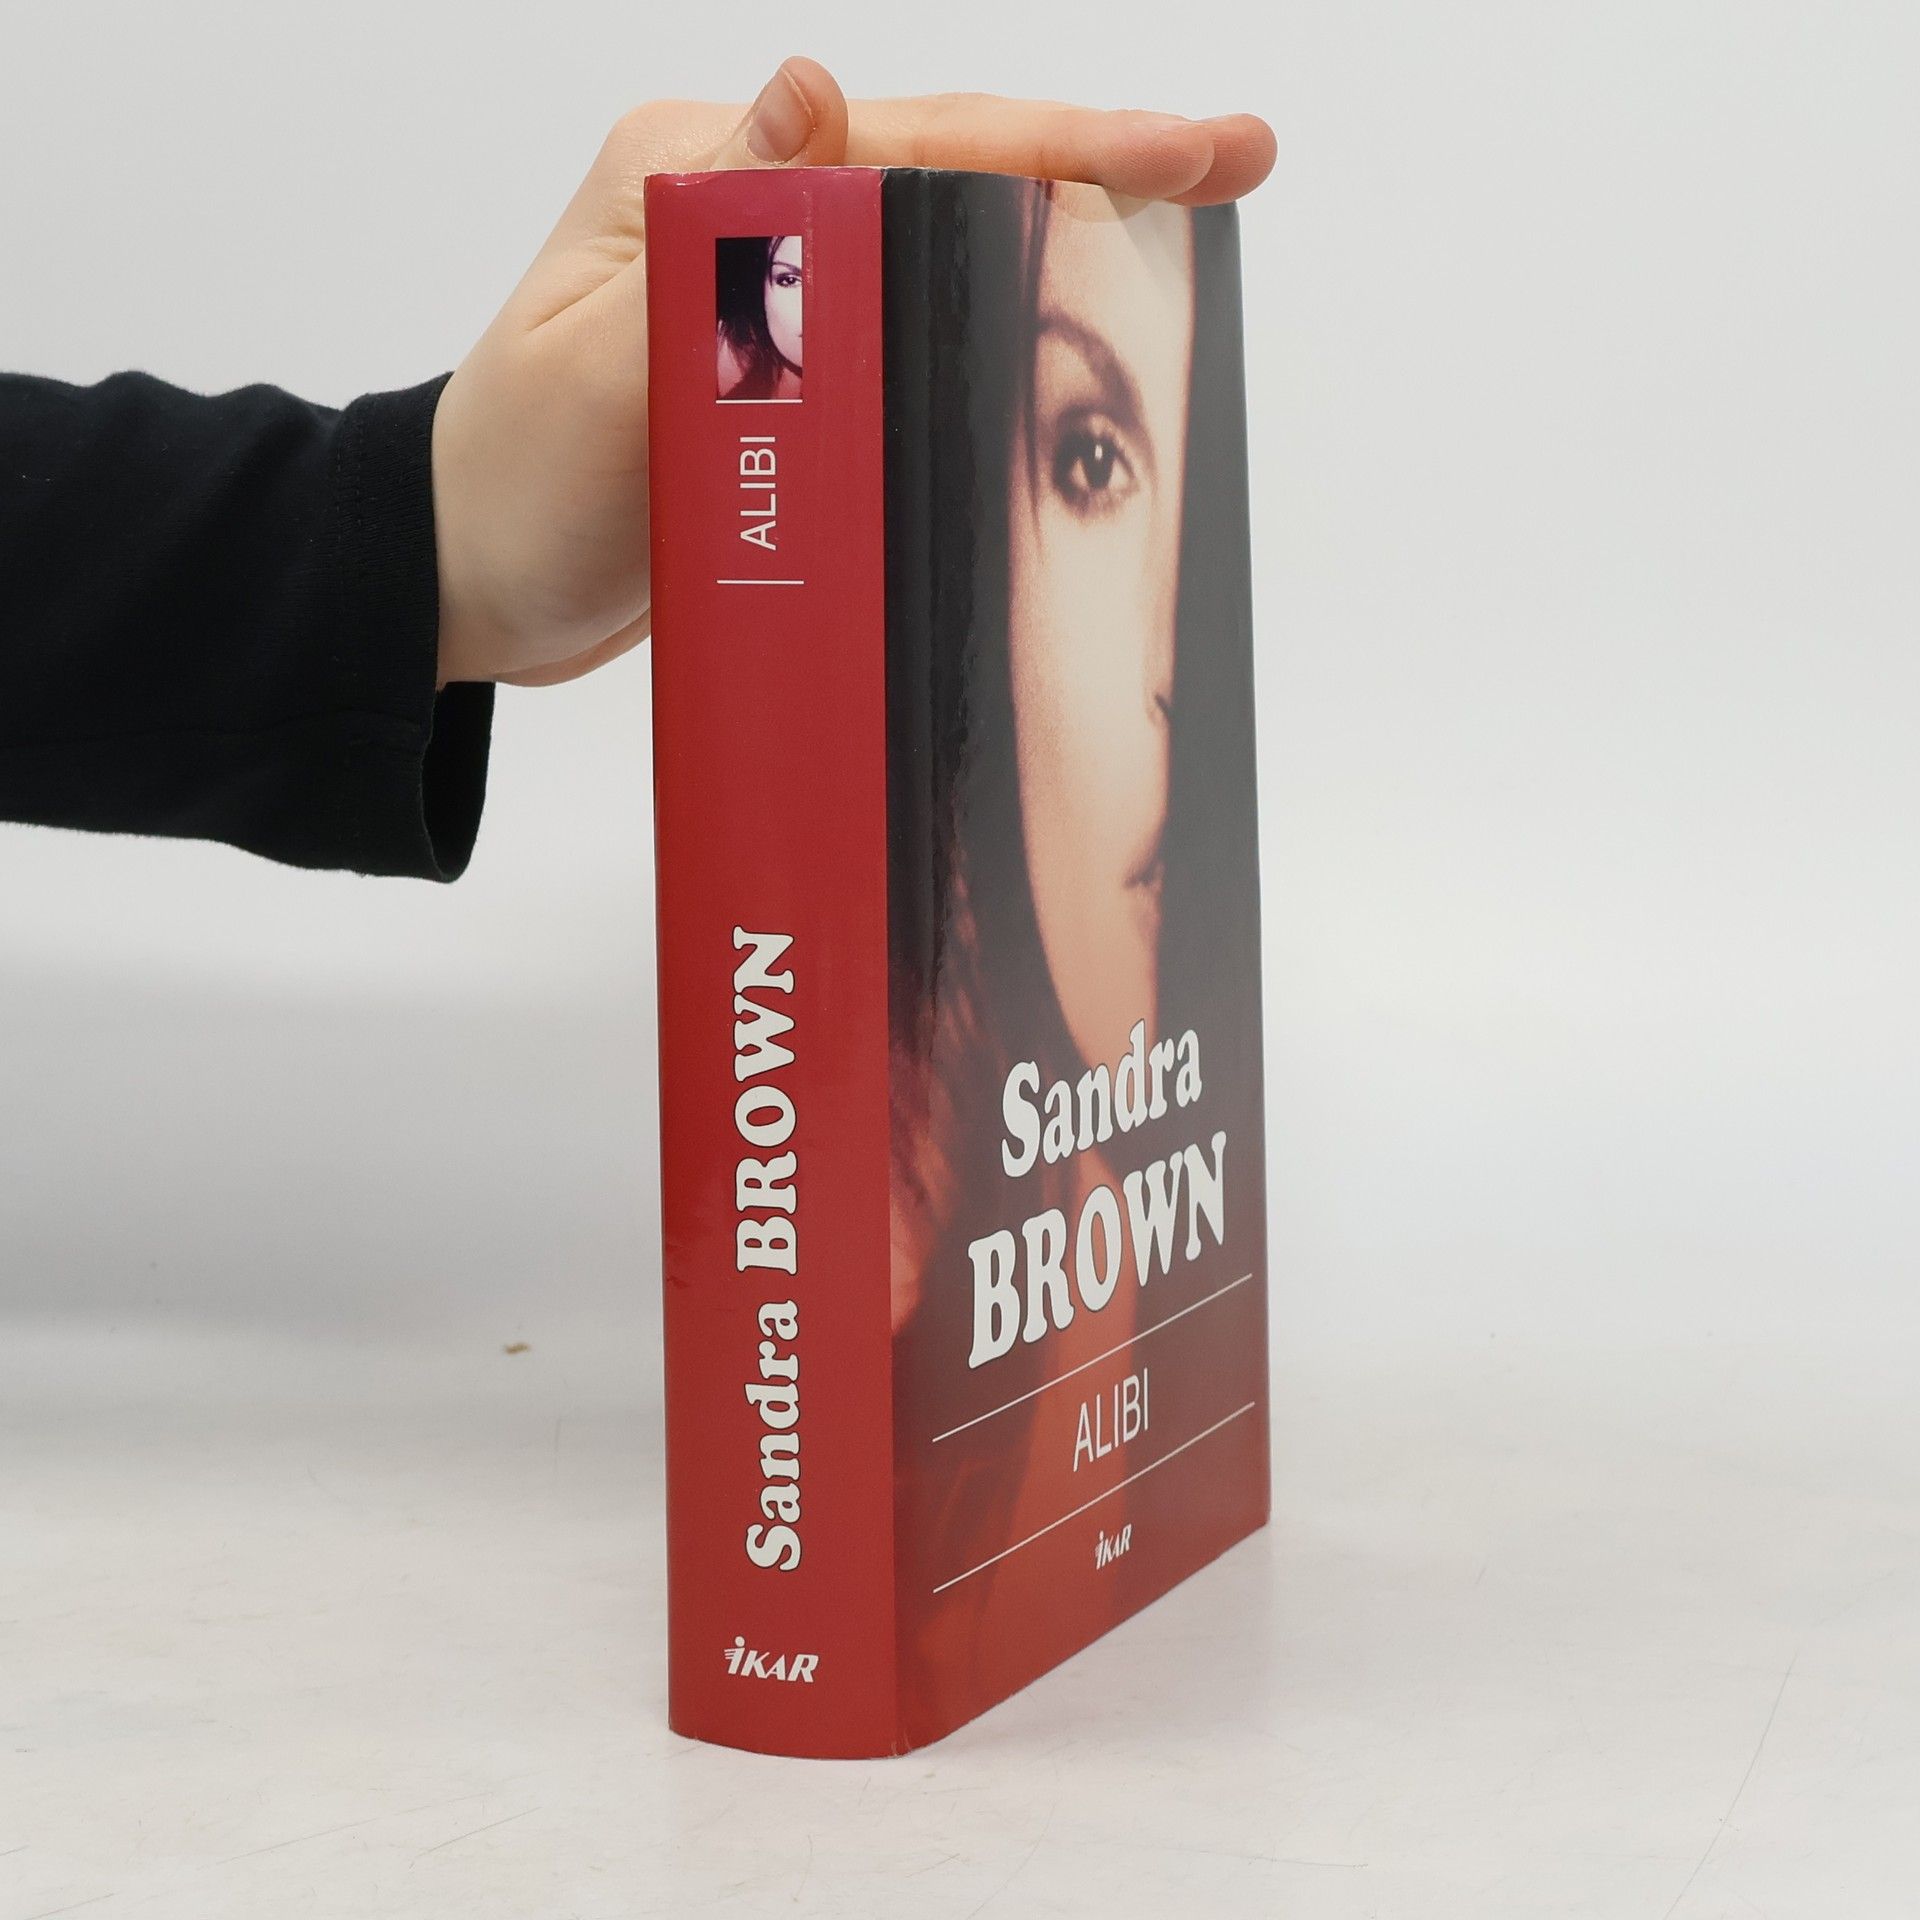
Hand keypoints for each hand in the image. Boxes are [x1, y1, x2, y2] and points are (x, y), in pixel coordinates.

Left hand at [431, 58, 1275, 687]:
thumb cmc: (520, 485)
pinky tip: (1070, 336)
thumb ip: (715, 240)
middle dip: (1092, 170)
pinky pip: (909, 334)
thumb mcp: (606, 361)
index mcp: (700, 177)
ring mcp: (766, 294)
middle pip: (947, 176)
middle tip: (1232, 168)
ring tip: (1187, 242)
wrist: (473, 582)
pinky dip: (993, 328)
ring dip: (1059, 240)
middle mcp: (744, 217)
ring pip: (939, 251)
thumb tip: (812, 93)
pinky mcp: (782, 373)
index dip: (1061, 148)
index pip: (910, 146)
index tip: (1193, 151)